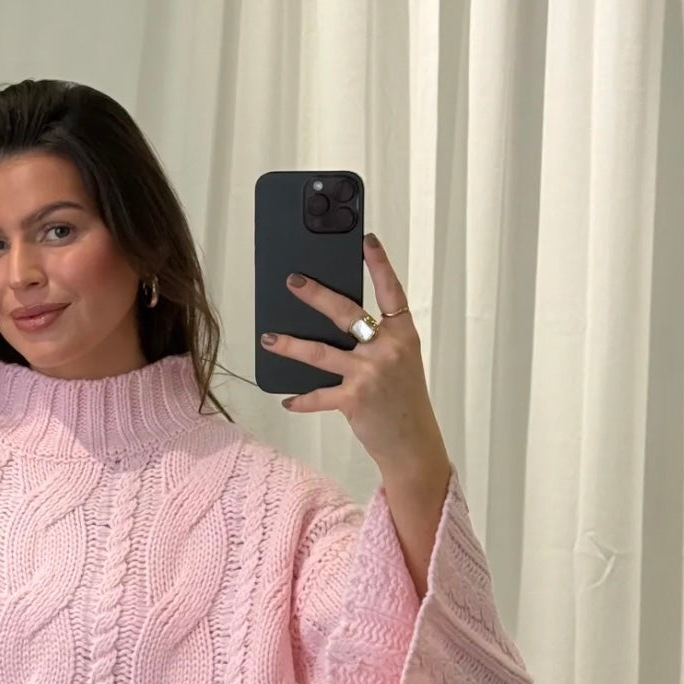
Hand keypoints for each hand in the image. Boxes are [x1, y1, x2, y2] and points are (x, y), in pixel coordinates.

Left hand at [259, 233, 449, 480]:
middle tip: (292, 281)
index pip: (391, 292)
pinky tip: (287, 400)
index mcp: (403, 334)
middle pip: (346, 313)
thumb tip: (332, 325)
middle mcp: (388, 348)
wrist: (413, 443)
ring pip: (320, 352)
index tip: (366, 241)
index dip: (379, 265)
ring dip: (290, 345)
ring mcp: (370, 373)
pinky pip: (319, 395)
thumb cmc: (403, 400)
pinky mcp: (354, 399)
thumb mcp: (400, 362)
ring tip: (269, 338)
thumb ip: (376, 341)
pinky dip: (301, 399)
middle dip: (315, 295)